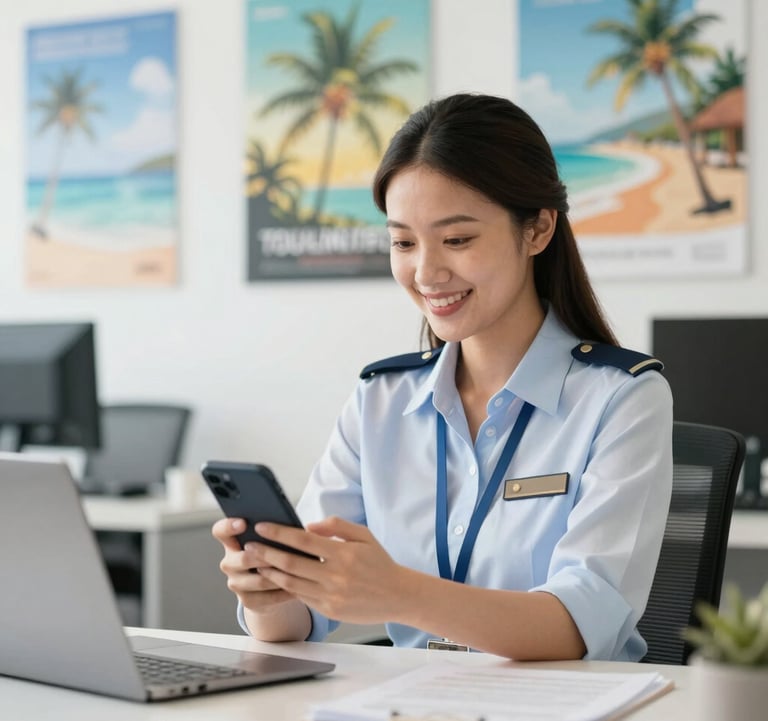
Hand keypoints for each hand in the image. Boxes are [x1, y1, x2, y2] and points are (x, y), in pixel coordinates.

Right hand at [211, 517, 295, 612]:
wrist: (270, 588)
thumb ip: (274, 532)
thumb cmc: (274, 554)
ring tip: (297, 571)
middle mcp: (229, 563)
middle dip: (265, 556)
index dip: (229, 526)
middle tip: (282, 552)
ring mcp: (236, 583)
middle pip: (243, 559)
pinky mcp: (247, 601)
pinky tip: (299, 587)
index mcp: (231, 542)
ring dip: (279, 576)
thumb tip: (293, 527)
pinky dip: (285, 592)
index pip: (221, 531)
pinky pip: (268, 598)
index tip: (244, 523)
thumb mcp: (271, 540)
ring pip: (259, 580)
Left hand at [248, 516, 407, 624]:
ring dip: (271, 572)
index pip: (302, 541)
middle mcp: (335, 576)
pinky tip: (276, 578)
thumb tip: (309, 526)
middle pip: (291, 563)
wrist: (397, 595)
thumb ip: (336, 526)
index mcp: (343, 553)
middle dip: (266, 553)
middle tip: (249, 545)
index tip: (262, 526)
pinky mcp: (329, 610)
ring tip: (256, 563)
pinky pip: (302, 597)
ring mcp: (331, 596)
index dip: (279, 533)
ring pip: (291, 583)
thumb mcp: (363, 535)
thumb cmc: (379, 562)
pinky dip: (286, 587)